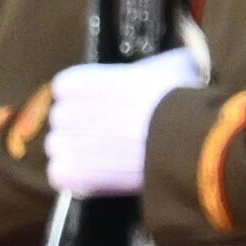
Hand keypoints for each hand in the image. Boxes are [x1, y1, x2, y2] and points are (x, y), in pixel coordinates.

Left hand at [43, 47, 201, 196]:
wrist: (184, 137)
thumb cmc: (178, 99)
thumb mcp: (164, 66)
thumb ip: (145, 70)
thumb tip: (160, 70)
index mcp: (76, 81)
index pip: (65, 92)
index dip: (88, 104)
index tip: (109, 112)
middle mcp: (63, 110)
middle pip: (63, 122)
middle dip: (84, 130)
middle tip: (114, 138)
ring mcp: (65, 143)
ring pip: (60, 150)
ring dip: (79, 155)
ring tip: (112, 159)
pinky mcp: (70, 173)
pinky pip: (61, 176)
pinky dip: (78, 180)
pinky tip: (103, 177)